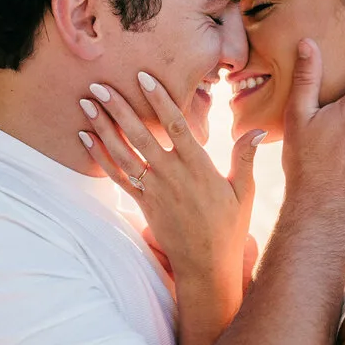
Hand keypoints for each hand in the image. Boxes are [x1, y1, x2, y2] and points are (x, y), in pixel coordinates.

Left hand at [79, 77, 264, 284]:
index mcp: (199, 167)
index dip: (160, 100)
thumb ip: (245, 158)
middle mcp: (172, 175)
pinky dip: (100, 156)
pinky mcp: (143, 203)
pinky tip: (86, 137)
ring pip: (124, 153)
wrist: (206, 266)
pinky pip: (117, 176)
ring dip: (103, 127)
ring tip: (87, 103)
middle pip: (141, 135)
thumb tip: (259, 129)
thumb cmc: (228, 227)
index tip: (144, 77)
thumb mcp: (244, 192)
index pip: (177, 126)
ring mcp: (154, 190)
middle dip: (120, 108)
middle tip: (101, 85)